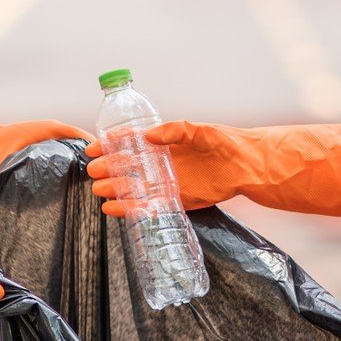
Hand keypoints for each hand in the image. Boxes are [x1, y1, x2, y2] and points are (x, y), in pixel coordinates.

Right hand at [85, 120, 340, 217]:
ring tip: (99, 193)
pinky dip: (131, 209)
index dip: (109, 145)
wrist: (247, 165)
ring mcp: (166, 183)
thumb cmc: (224, 142)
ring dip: (115, 191)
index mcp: (162, 142)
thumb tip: (149, 135)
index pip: (128, 143)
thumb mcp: (200, 130)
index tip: (93, 148)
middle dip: (108, 170)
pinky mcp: (176, 201)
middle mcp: (160, 163)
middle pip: (126, 167)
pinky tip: (114, 210)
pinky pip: (148, 206)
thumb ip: (175, 130)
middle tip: (93, 174)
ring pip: (133, 188)